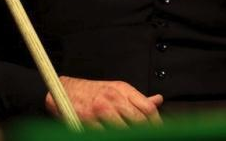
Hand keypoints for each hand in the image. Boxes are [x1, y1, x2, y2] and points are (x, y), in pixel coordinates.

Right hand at [45, 76, 162, 127]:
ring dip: (128, 135)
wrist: (68, 91)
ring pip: (124, 131)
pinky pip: (106, 134)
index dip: (156, 123)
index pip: (147, 108)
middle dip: (144, 132)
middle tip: (144, 136)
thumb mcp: (118, 89)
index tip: (157, 132)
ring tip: (127, 136)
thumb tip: (158, 100)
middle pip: (139, 121)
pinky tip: (114, 135)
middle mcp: (113, 98)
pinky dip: (112, 136)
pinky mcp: (89, 121)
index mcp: (123, 89)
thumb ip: (139, 98)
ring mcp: (101, 110)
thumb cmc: (94, 91)